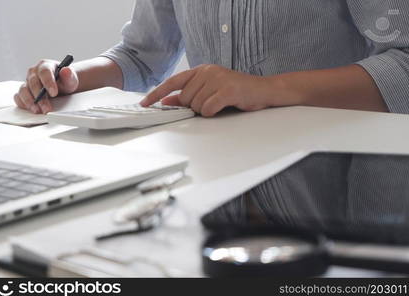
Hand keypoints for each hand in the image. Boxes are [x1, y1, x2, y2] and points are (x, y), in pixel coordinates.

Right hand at [14, 59, 78, 113]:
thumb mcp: (70, 80)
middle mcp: (34, 73)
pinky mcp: (24, 92)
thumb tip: (66, 71)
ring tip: (38, 111)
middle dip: (40, 97)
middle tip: (47, 108)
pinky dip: (23, 104)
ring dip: (30, 102)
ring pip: (23, 90)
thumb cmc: (65, 82)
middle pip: (33, 83)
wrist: (63, 87)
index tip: (54, 93)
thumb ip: (69, 76)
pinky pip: (18, 97)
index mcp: (45, 66)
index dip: (48, 82)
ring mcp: (27, 82)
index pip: (44, 72)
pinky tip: (31, 109)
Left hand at [141, 64, 274, 116]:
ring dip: (207, 111)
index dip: (157, 93)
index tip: (145, 103)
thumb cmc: (236, 92)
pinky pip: (208, 109)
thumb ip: (187, 96)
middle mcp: (208, 71)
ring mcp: (218, 79)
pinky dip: (214, 112)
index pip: (173, 81)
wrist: (263, 90)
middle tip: (212, 103)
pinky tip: (224, 106)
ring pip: (197, 106)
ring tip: (221, 104)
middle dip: (195, 107)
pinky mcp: (227, 89)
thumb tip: (166, 101)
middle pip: (185, 99)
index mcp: (201, 70)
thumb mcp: (209, 91)